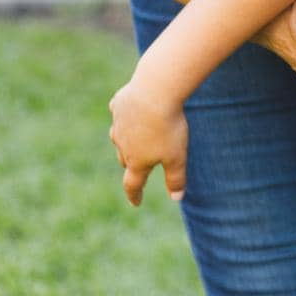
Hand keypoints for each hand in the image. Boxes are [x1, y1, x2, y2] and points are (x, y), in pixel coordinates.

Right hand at [109, 80, 187, 206]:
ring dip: (126, 140)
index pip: (133, 184)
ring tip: (134, 140)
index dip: (135, 195)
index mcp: (137, 161)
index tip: (136, 202)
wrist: (153, 93)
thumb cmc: (168, 127)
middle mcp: (123, 145)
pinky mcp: (118, 104)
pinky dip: (125, 114)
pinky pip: (119, 112)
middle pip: (125, 159)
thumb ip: (175, 178)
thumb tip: (177, 198)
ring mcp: (118, 124)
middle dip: (132, 165)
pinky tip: (130, 110)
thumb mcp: (177, 157)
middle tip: (139, 166)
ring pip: (119, 136)